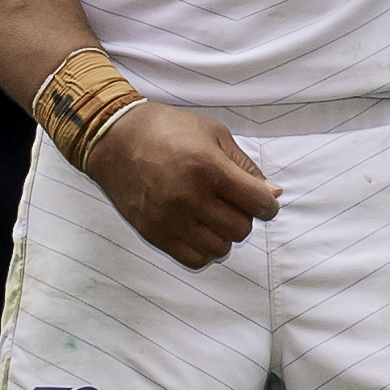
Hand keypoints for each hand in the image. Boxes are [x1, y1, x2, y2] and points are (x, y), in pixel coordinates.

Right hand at [89, 100, 285, 269]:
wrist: (116, 138)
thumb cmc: (168, 130)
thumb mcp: (215, 135)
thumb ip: (246, 167)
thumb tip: (273, 193)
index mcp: (210, 169)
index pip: (259, 204)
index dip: (268, 204)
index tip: (261, 201)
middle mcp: (191, 197)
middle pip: (241, 229)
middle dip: (244, 217)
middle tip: (230, 202)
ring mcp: (171, 219)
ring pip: (220, 248)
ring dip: (223, 234)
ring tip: (212, 215)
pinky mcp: (154, 234)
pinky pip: (194, 259)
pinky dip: (204, 250)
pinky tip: (199, 230)